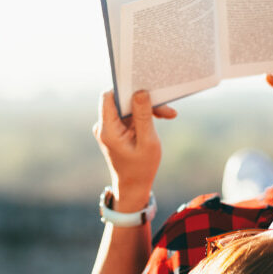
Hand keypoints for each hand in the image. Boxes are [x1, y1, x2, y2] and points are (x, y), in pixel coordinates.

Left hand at [92, 90, 176, 211]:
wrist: (133, 186)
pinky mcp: (116, 130)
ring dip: (147, 110)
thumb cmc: (142, 167)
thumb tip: (141, 92)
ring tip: (168, 115)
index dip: (125, 88)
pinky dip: (144, 116)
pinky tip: (161, 119)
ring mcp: (109, 128)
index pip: (109, 97)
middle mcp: (104, 126)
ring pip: (128, 108)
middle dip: (144, 101)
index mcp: (107, 129)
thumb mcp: (147, 141)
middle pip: (122, 101)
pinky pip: (129, 116)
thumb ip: (143, 116)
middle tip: (166, 108)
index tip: (144, 86)